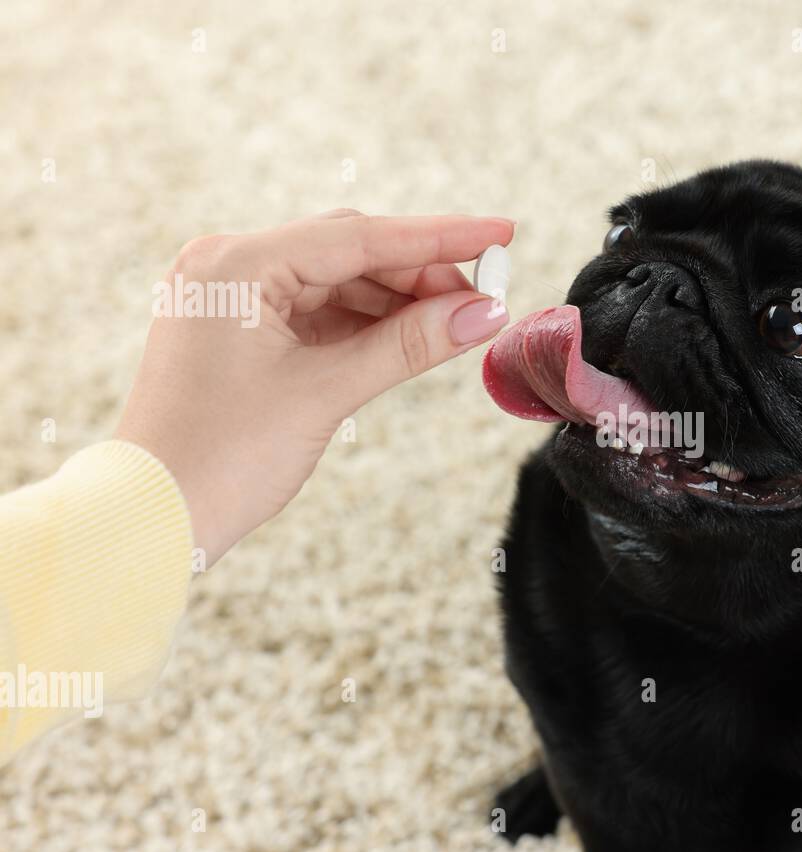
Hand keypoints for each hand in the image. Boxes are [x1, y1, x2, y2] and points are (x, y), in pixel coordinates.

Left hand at [115, 209, 513, 564]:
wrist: (152, 517)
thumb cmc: (221, 457)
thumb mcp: (326, 393)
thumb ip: (409, 344)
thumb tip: (482, 311)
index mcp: (236, 265)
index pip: (360, 237)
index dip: (439, 237)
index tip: (499, 233)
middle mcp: (228, 266)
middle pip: (349, 251)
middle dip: (420, 273)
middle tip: (485, 298)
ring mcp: (231, 298)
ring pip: (337, 281)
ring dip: (397, 301)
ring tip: (456, 323)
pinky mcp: (238, 330)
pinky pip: (317, 311)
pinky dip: (365, 324)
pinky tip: (409, 338)